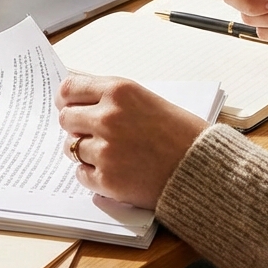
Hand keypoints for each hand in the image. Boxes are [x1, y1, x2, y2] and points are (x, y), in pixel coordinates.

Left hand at [55, 74, 207, 208]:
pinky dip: (92, 174)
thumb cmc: (181, 133)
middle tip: (92, 133)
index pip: (69, 89)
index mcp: (119, 92)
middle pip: (65, 119)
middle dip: (75, 127)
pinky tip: (114, 170)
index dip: (65, 99)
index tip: (67, 105)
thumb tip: (77, 100)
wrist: (202, 168)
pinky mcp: (107, 179)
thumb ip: (112, 98)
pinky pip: (81, 174)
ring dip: (85, 152)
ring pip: (71, 148)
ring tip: (111, 154)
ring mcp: (105, 150)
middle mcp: (108, 117)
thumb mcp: (146, 100)